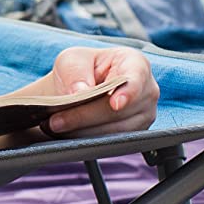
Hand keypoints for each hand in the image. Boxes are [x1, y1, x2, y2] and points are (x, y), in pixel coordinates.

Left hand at [41, 42, 159, 134]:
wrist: (79, 89)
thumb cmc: (81, 70)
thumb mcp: (71, 60)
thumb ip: (75, 72)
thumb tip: (80, 92)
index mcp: (136, 64)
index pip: (136, 79)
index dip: (127, 93)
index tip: (115, 104)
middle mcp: (147, 90)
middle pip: (120, 111)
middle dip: (85, 117)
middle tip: (56, 121)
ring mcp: (144, 114)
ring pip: (116, 131)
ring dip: (84, 132)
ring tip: (56, 127)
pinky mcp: (135, 134)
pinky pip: (113, 142)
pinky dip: (89, 139)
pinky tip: (70, 134)